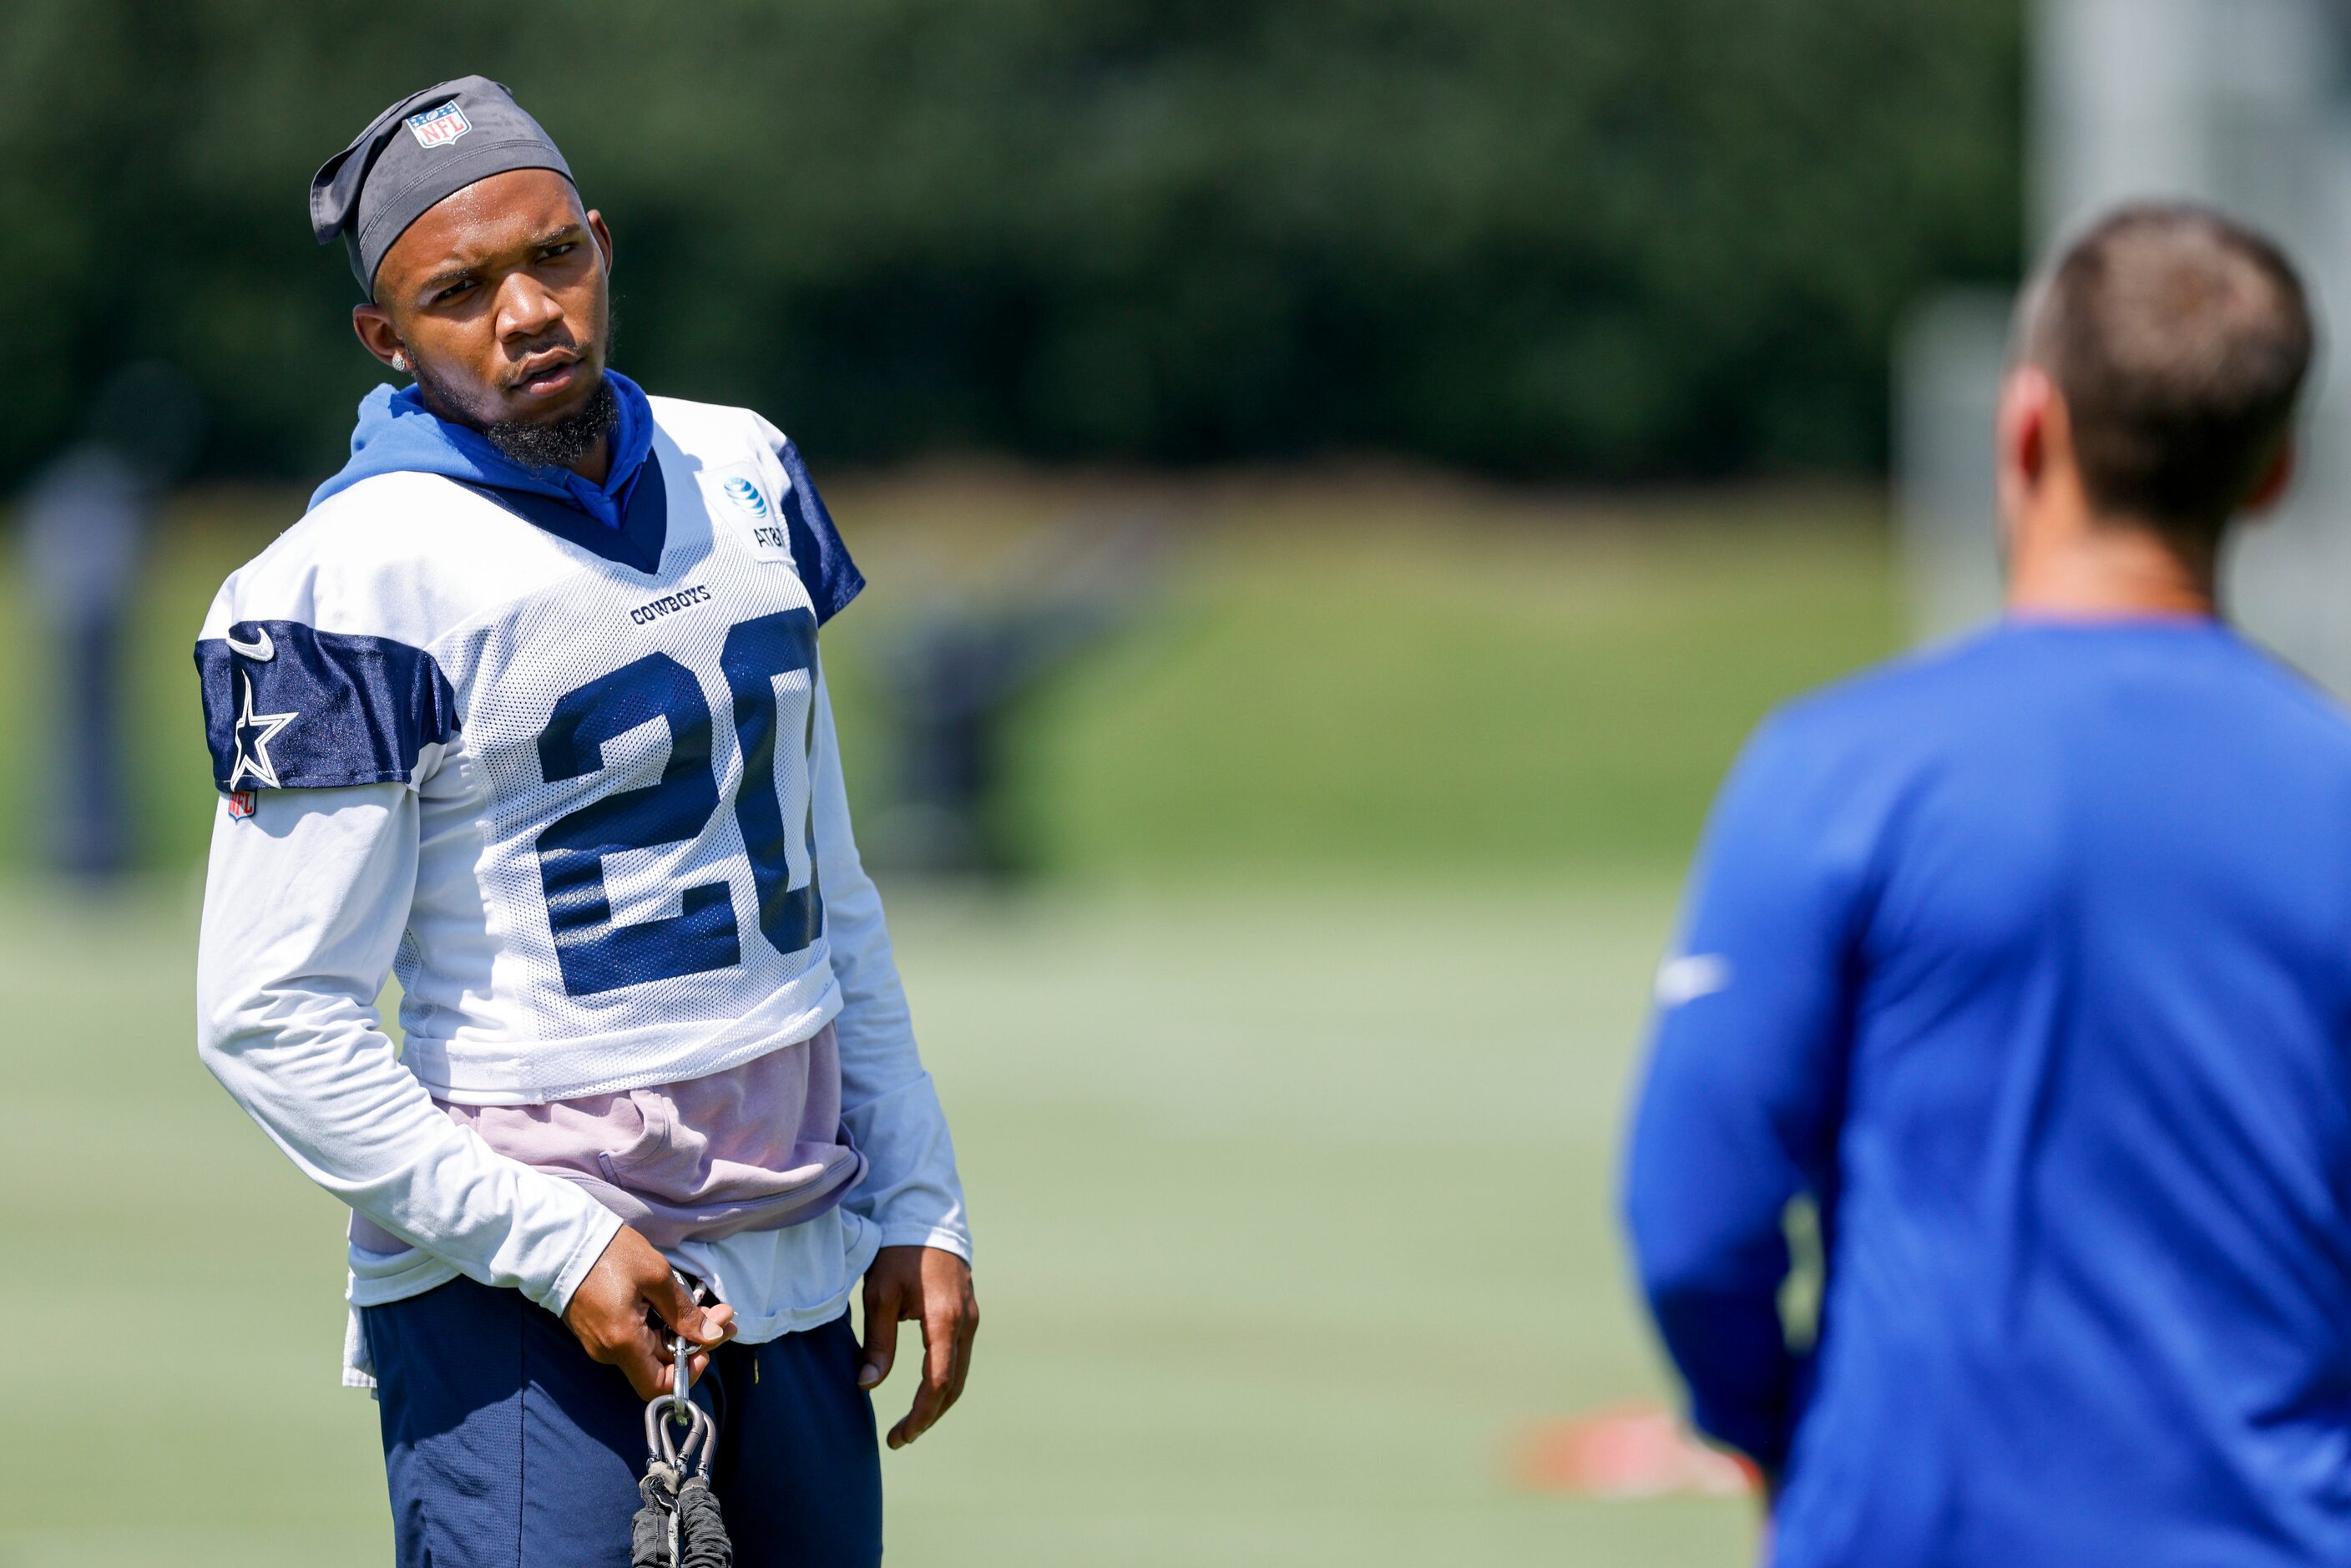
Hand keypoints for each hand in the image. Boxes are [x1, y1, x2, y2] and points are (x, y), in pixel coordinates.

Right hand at [561, 1225, 734, 1400]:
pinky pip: (635, 1339)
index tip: (707, 1343)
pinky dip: (660, 1326)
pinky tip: (675, 1305)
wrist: (561, 1241)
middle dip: (696, 1341)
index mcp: (622, 1342)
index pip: (657, 1387)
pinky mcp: (599, 1331)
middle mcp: (608, 1352)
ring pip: (650, 1351)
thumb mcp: (656, 1275)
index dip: (688, 1372)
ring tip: (705, 1306)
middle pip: (659, 1364)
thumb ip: (684, 1312)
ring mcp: (601, 1343)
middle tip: (723, 1314)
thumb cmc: (609, 1253)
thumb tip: (712, 1336)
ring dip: (680, 1332)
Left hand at [859, 1245, 977, 1447]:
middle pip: (954, 1385)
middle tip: (901, 1438)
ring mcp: (971, 1317)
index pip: (938, 1382)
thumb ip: (877, 1343)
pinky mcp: (967, 1313)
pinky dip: (945, 1382)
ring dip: (938, 1402)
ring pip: (960, 1374)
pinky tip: (925, 1392)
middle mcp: (965, 1322)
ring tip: (911, 1424)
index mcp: (945, 1320)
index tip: (899, 1437)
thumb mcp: (880, 1295)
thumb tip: (867, 1386)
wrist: (924, 1216)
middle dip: (929, 1416)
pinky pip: (960, 1358)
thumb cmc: (897, 1253)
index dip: (920, 1415)